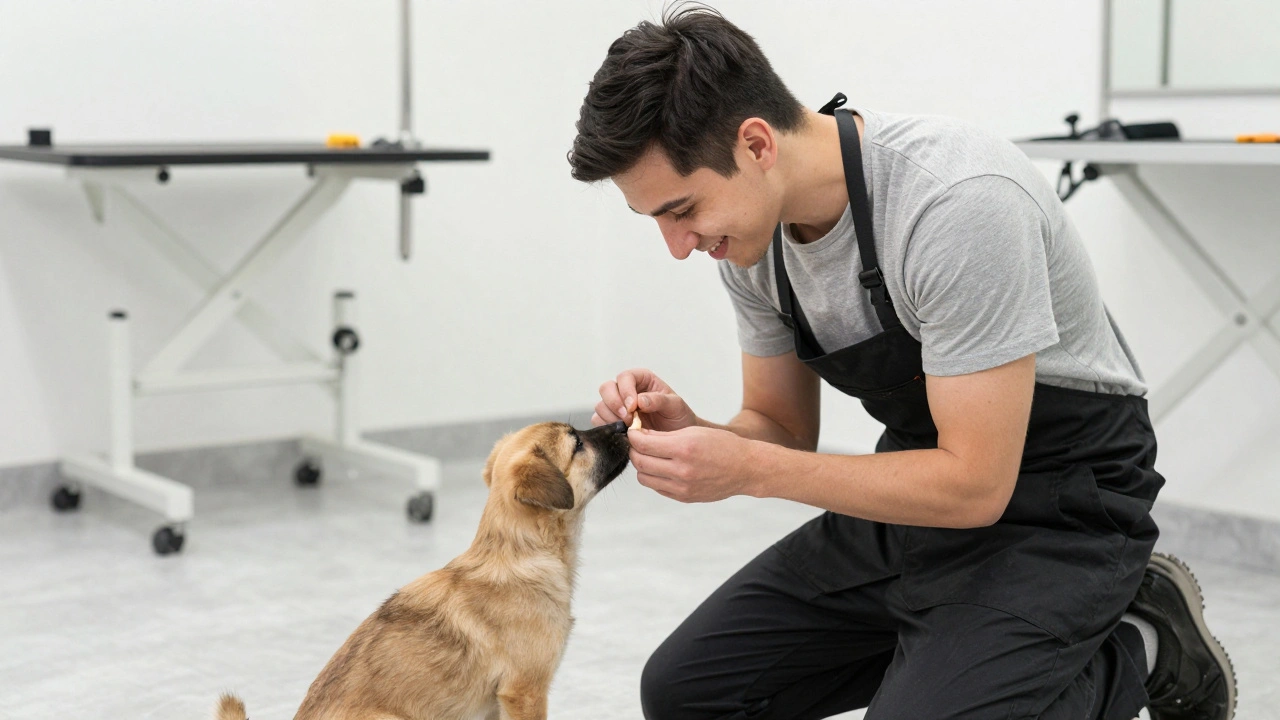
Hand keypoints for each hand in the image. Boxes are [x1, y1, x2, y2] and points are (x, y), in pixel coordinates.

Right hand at [593, 368, 696, 432]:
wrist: (677, 440)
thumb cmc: (678, 418)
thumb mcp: (675, 406)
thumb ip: (659, 400)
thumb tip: (640, 400)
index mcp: (642, 380)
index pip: (625, 377)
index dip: (625, 390)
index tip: (633, 407)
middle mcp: (626, 390)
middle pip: (606, 388)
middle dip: (614, 404)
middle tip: (628, 419)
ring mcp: (617, 407)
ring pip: (601, 406)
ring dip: (611, 418)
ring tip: (629, 429)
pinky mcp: (612, 422)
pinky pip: (600, 422)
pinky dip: (607, 428)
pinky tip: (623, 434)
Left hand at [626, 426, 756, 502]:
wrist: (745, 468)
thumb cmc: (722, 445)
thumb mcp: (694, 431)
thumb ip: (665, 436)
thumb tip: (640, 436)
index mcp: (684, 449)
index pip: (643, 444)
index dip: (633, 436)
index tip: (634, 432)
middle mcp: (682, 470)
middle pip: (640, 462)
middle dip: (634, 450)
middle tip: (638, 443)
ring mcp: (682, 487)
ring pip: (644, 478)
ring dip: (642, 466)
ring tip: (650, 456)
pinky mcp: (684, 497)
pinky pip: (657, 488)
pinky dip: (654, 477)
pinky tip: (662, 467)